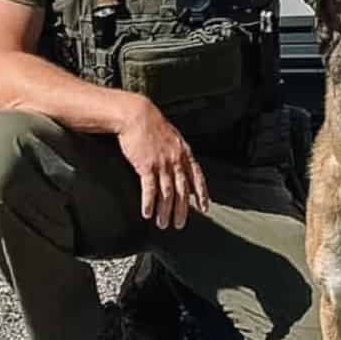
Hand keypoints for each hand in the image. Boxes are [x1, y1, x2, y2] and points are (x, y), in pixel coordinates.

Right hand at [115, 95, 209, 230]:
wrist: (136, 115)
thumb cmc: (152, 124)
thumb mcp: (172, 136)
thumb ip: (178, 152)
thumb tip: (182, 166)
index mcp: (184, 153)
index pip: (197, 177)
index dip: (202, 194)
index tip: (205, 208)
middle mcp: (176, 160)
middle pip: (182, 191)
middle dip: (182, 210)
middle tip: (180, 224)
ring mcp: (162, 164)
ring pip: (167, 193)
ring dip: (165, 211)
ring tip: (163, 224)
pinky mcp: (146, 166)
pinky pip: (150, 189)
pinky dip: (149, 203)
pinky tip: (147, 213)